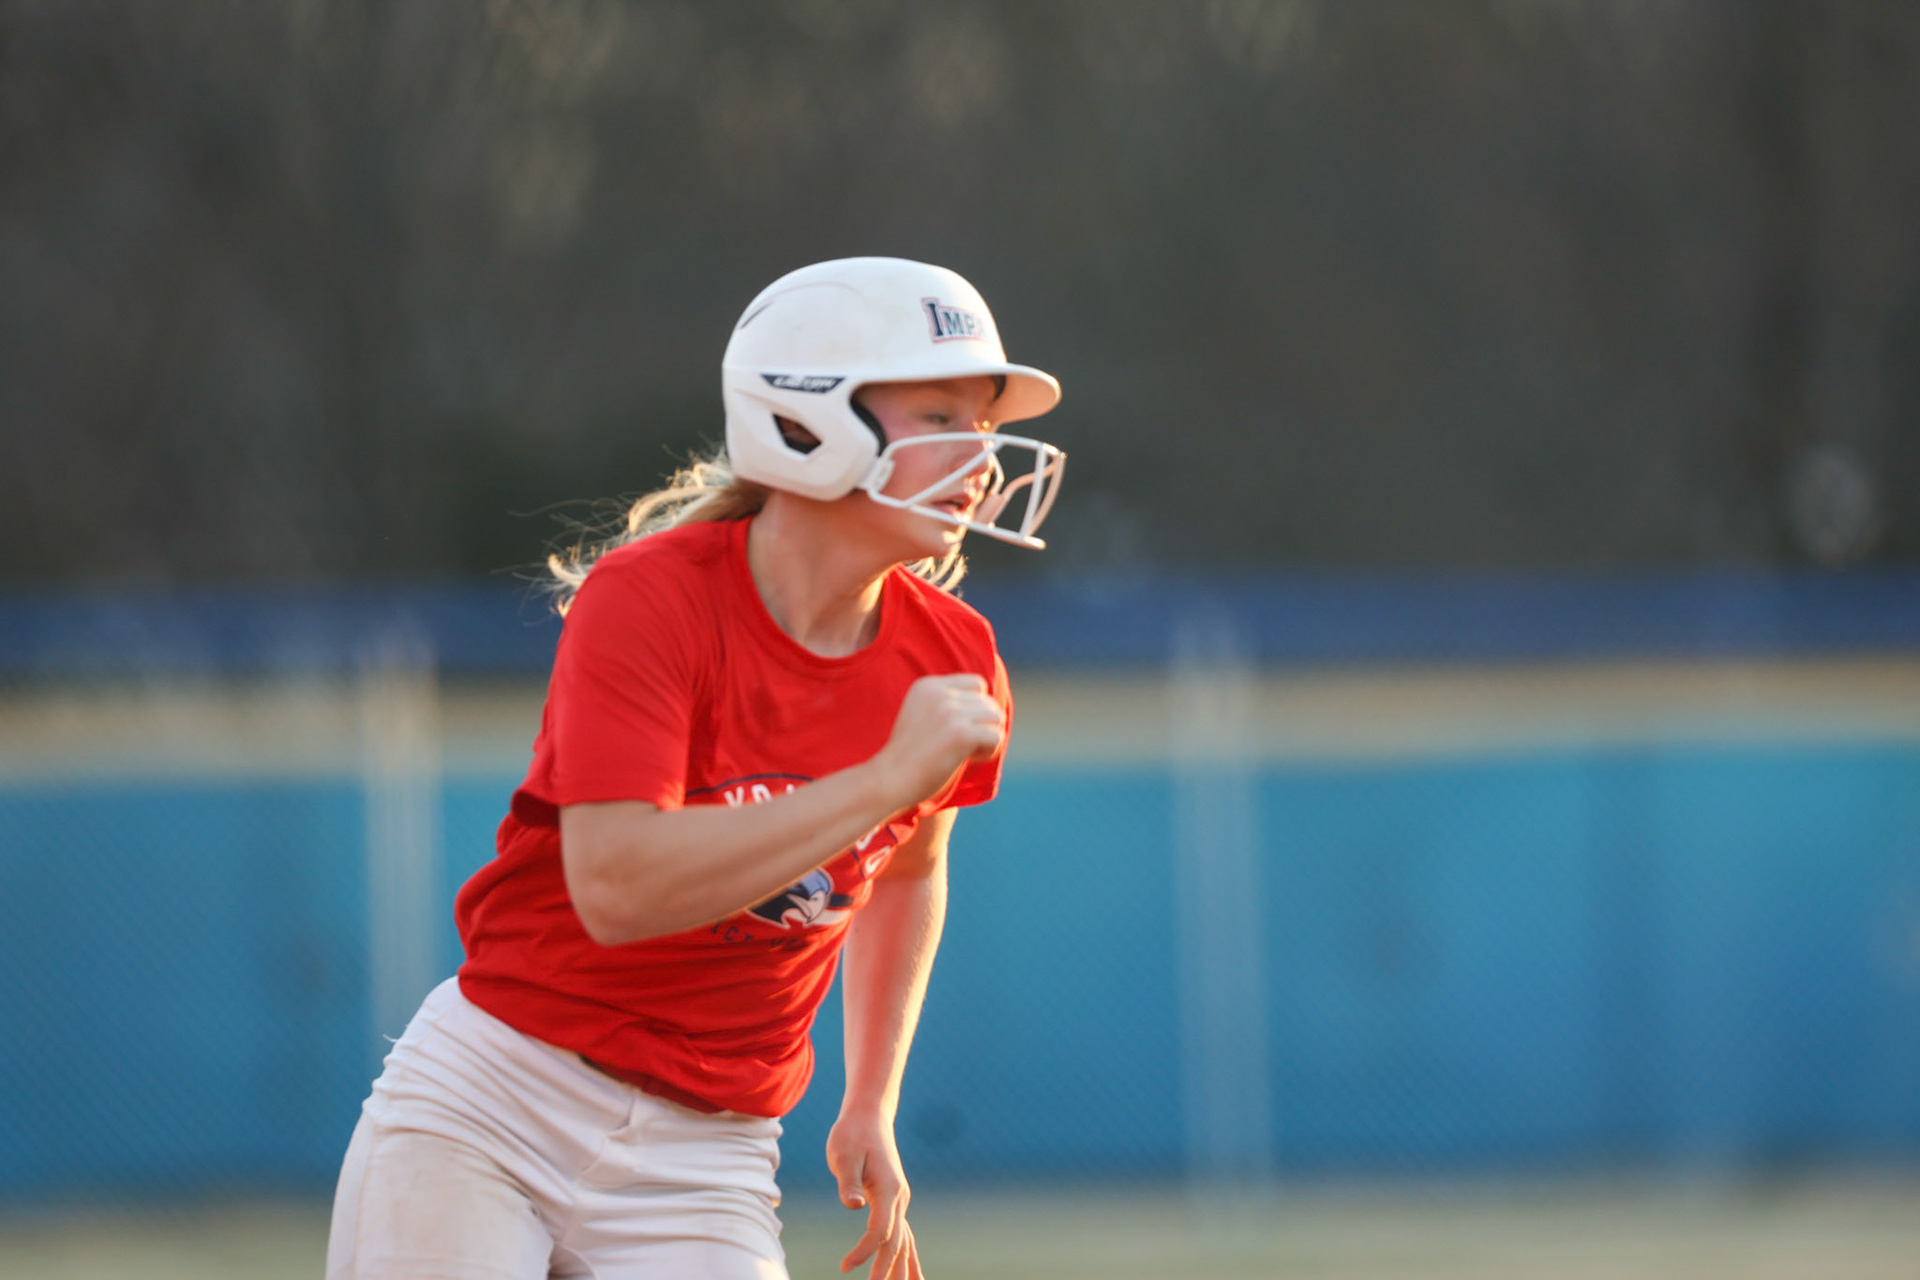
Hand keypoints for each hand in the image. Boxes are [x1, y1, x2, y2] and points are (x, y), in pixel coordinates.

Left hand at [826, 1112, 923, 1279]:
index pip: (879, 1230)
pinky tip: (910, 1275)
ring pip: (905, 1242)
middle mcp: (899, 1197)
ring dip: (904, 1269)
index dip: (864, 1251)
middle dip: (887, 1271)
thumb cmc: (852, 1134)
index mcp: (887, 1188)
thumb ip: (848, 1182)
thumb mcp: (843, 1154)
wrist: (869, 1116)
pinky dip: (907, 1257)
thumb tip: (853, 1206)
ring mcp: (899, 1200)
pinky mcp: (893, 1201)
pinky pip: (904, 1235)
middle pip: (896, 1242)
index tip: (845, 1267)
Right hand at [868, 674, 1003, 813]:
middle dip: (983, 725)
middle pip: (988, 702)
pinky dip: (990, 751)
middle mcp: (940, 693)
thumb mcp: (922, 717)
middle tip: (963, 746)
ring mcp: (951, 712)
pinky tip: (970, 760)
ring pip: (996, 717)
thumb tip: (992, 707)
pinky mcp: (961, 733)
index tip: (960, 729)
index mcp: (928, 686)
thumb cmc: (907, 757)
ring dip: (988, 737)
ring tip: (968, 753)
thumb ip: (947, 705)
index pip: (977, 683)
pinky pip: (996, 736)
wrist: (888, 780)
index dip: (977, 707)